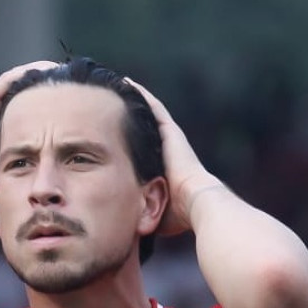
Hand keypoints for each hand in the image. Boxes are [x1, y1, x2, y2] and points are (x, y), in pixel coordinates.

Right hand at [0, 60, 58, 200]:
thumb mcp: (3, 178)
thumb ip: (19, 179)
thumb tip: (37, 194)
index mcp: (0, 130)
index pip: (27, 113)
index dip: (46, 107)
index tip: (67, 105)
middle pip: (25, 94)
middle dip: (46, 87)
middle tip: (70, 84)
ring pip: (18, 82)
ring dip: (39, 74)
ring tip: (61, 69)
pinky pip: (9, 80)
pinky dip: (26, 72)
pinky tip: (45, 67)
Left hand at [124, 78, 222, 235]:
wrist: (198, 205)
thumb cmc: (177, 215)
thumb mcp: (151, 210)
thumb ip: (137, 210)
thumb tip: (120, 224)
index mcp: (162, 167)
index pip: (142, 148)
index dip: (128, 139)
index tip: (110, 130)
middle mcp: (167, 149)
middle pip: (143, 127)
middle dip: (127, 115)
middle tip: (109, 102)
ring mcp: (170, 139)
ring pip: (147, 113)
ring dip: (132, 99)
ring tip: (116, 86)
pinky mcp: (170, 132)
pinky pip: (152, 107)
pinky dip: (140, 95)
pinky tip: (126, 83)